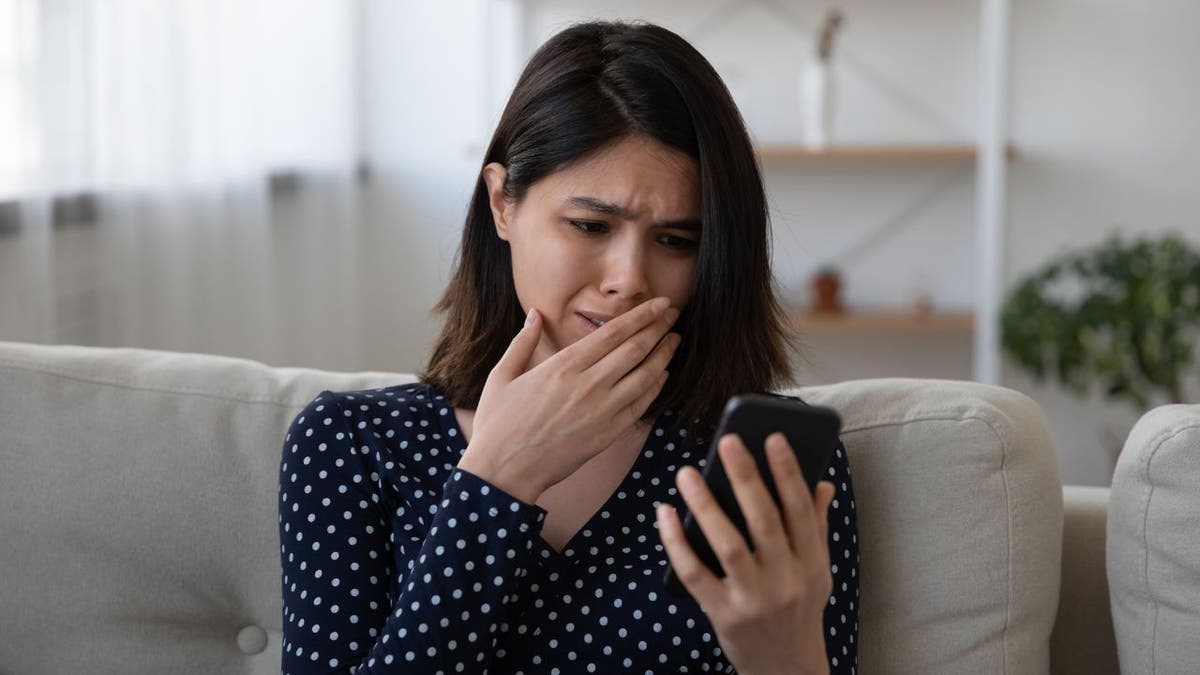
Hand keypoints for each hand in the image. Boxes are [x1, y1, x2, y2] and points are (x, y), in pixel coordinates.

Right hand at [458, 296, 680, 503]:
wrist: (504, 471)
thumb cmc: (498, 423)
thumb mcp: (502, 376)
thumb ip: (523, 342)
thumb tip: (534, 314)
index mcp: (564, 365)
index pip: (613, 332)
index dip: (641, 315)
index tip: (658, 303)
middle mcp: (588, 384)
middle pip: (635, 348)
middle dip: (658, 327)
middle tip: (673, 313)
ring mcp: (602, 411)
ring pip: (645, 375)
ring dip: (664, 354)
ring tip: (674, 340)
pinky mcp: (607, 434)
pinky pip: (640, 406)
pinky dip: (656, 387)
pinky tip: (662, 375)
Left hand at [657, 433, 834, 674]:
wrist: (786, 668)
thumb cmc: (799, 609)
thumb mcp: (818, 571)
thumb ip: (816, 527)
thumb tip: (822, 483)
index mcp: (811, 563)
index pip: (800, 510)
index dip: (788, 472)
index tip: (772, 438)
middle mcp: (785, 580)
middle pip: (764, 522)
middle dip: (746, 478)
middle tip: (727, 441)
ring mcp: (753, 599)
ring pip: (727, 545)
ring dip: (705, 506)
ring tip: (687, 473)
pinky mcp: (722, 614)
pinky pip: (695, 574)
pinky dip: (677, 542)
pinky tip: (666, 513)